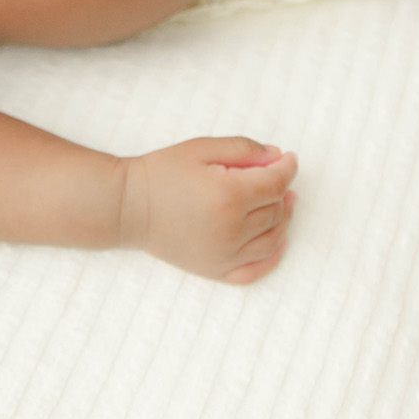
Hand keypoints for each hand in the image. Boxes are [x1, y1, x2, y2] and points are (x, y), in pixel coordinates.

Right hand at [118, 137, 297, 283]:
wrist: (129, 206)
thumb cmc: (163, 172)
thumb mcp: (202, 147)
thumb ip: (244, 149)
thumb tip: (278, 157)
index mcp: (229, 196)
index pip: (276, 184)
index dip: (287, 168)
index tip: (289, 159)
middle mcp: (232, 230)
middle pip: (276, 210)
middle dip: (281, 190)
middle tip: (276, 175)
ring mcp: (224, 255)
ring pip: (273, 240)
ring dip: (283, 220)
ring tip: (281, 202)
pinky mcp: (215, 271)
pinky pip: (256, 271)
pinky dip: (273, 257)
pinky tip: (278, 241)